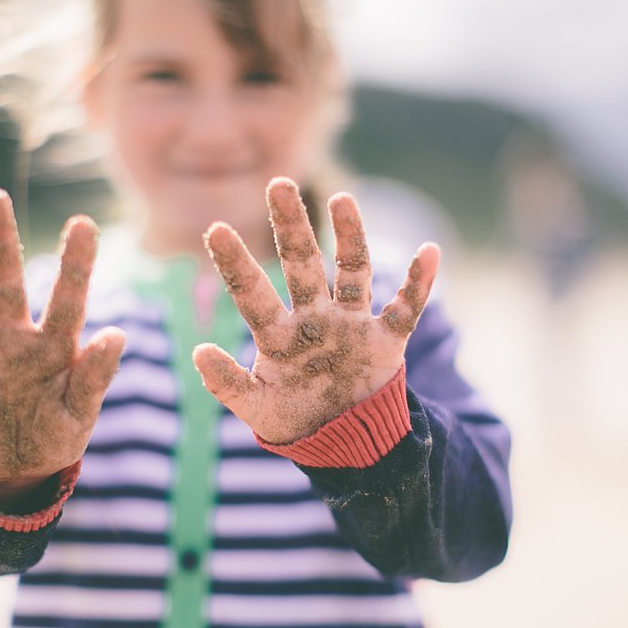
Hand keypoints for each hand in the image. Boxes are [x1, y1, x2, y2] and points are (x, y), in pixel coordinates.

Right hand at [0, 186, 124, 508]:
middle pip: (5, 283)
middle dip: (0, 241)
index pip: (68, 299)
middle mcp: (13, 341)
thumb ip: (96, 376)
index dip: (77, 264)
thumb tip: (119, 334)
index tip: (84, 222)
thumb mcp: (80, 414)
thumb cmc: (55, 436)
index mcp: (54, 348)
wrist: (13, 470)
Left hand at [193, 177, 438, 443]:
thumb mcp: (256, 408)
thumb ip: (227, 385)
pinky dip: (419, 282)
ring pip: (352, 270)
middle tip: (278, 184)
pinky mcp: (386, 339)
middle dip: (291, 226)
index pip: (252, 292)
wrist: (345, 443)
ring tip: (341, 198)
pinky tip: (429, 251)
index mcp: (278, 333)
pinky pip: (405, 307)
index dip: (235, 264)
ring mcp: (351, 324)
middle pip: (302, 263)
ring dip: (350, 236)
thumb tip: (198, 352)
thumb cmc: (294, 420)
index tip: (214, 230)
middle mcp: (313, 317)